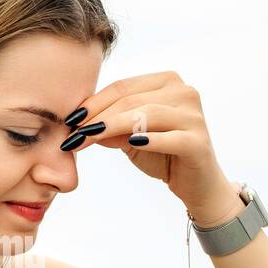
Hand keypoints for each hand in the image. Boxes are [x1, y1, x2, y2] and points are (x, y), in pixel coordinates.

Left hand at [62, 70, 242, 224]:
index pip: (122, 87)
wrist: (197, 184)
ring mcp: (194, 116)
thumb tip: (81, 125)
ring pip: (147, 115)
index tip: (69, 121)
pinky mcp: (199, 141)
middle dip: (98, 117)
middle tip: (74, 135)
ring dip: (114, 127)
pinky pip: (169, 138)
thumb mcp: (130, 138)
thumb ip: (110, 128)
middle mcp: (184, 92)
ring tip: (90, 139)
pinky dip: (149, 140)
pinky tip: (131, 143)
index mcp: (167, 82)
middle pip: (132, 100)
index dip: (93, 103)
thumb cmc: (163, 155)